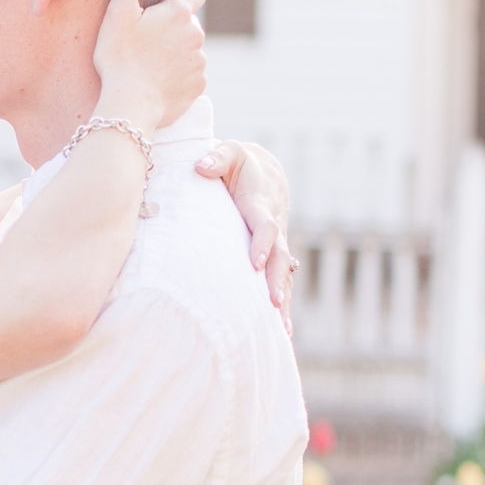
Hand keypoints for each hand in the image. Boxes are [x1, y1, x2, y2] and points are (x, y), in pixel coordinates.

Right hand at [91, 0, 206, 134]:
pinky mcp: (198, 87)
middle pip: (189, 25)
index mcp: (180, 13)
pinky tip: (157, 83)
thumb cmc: (119, 56)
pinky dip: (178, 77)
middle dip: (174, 29)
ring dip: (176, 54)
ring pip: (190, 51)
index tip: (163, 8)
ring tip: (149, 65)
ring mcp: (199, 63)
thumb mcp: (120, 10)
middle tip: (146, 42)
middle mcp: (196, 35)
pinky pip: (190, 76)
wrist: (129, 105)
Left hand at [195, 140, 296, 331]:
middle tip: (272, 303)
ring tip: (282, 329)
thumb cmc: (239, 163)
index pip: (265, 226)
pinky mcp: (275, 256)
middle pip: (281, 256)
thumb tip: (200, 167)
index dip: (263, 244)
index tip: (255, 264)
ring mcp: (278, 243)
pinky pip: (282, 281)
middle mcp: (274, 226)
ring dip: (284, 300)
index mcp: (261, 205)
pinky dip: (283, 304)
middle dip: (277, 280)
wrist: (267, 171)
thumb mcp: (230, 152)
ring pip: (285, 274)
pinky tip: (282, 332)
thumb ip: (217, 157)